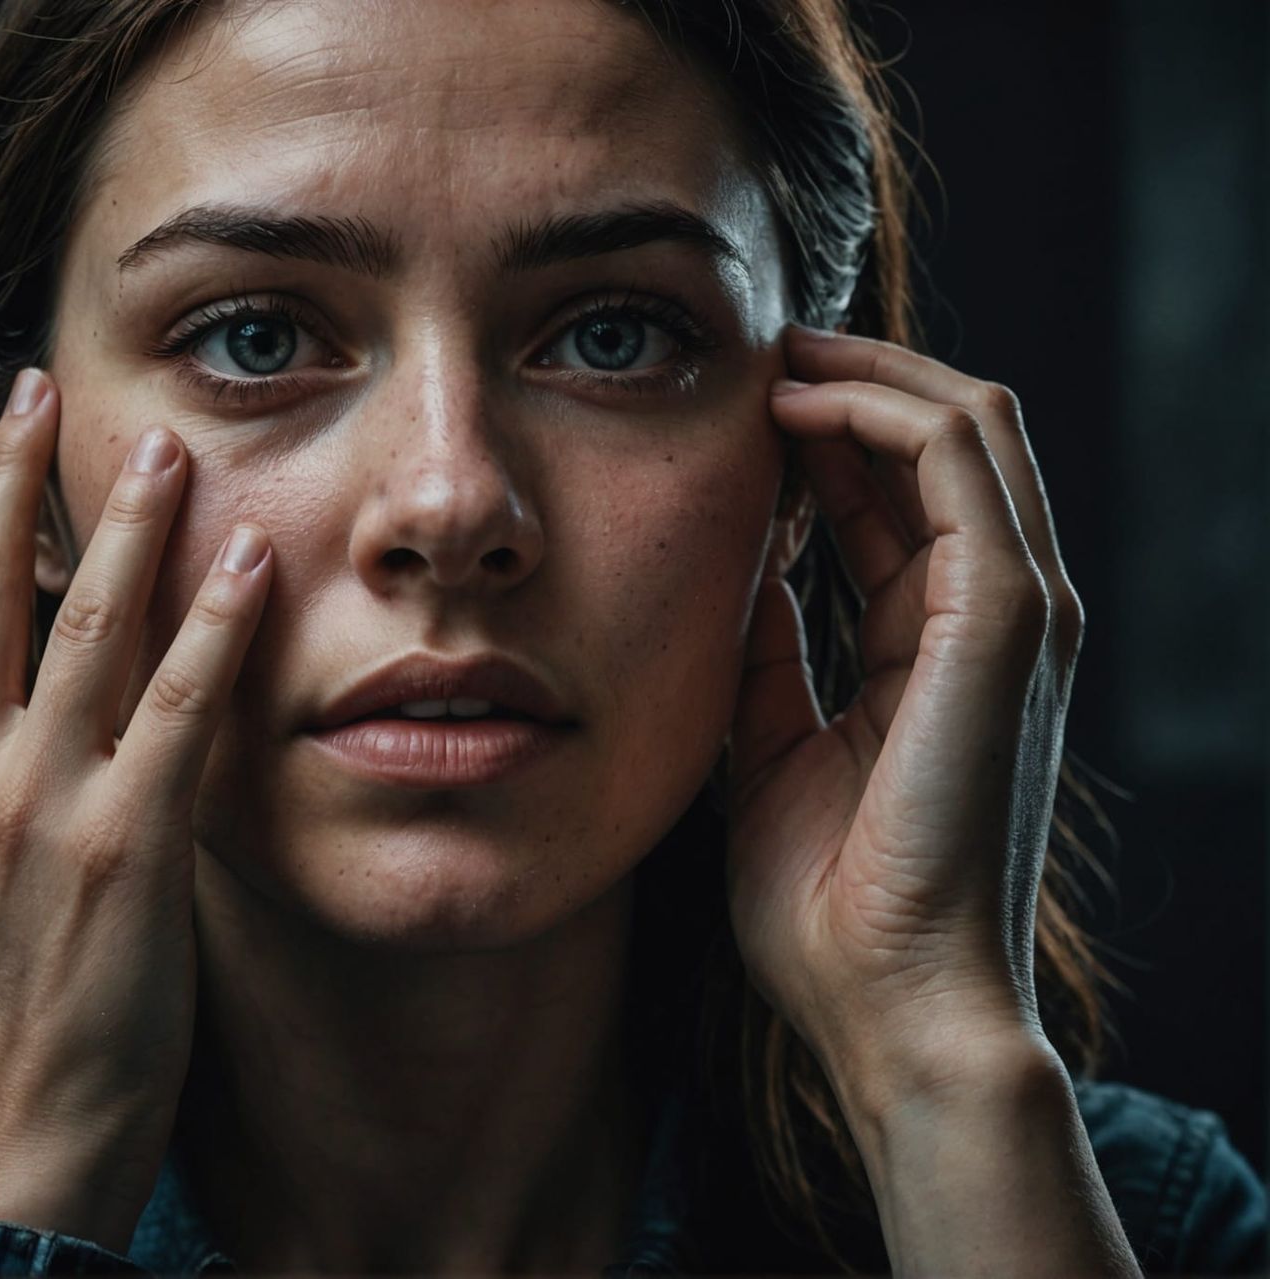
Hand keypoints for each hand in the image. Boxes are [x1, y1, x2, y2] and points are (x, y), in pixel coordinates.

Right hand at [0, 369, 272, 1253]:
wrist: (13, 1151)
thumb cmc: (14, 1022)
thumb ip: (11, 791)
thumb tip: (54, 717)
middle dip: (14, 481)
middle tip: (42, 384)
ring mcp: (41, 812)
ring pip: (82, 631)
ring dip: (129, 528)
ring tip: (168, 441)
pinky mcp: (122, 853)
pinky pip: (177, 713)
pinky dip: (214, 629)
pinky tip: (250, 562)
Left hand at [724, 324, 1083, 1112]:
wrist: (880, 997)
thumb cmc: (826, 898)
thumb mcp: (771, 742)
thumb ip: (769, 650)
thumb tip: (737, 569)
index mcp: (940, 647)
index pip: (898, 498)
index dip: (824, 437)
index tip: (739, 405)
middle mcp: (993, 616)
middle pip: (940, 445)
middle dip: (852, 382)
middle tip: (759, 352)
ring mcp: (1014, 612)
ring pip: (966, 427)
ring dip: (869, 374)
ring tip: (774, 355)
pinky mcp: (1007, 617)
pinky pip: (956, 462)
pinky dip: (879, 411)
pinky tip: (795, 404)